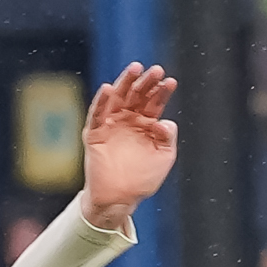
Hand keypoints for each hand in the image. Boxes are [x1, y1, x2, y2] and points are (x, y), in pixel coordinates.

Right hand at [82, 63, 178, 232]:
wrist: (120, 198)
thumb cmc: (143, 179)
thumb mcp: (163, 158)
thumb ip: (167, 140)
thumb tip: (168, 122)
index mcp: (146, 124)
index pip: (154, 102)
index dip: (162, 91)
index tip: (171, 81)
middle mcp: (128, 120)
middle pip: (137, 95)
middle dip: (146, 81)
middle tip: (156, 70)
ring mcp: (111, 124)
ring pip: (117, 97)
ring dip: (125, 82)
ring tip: (135, 69)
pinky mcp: (94, 133)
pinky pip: (97, 114)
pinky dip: (101, 101)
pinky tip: (108, 88)